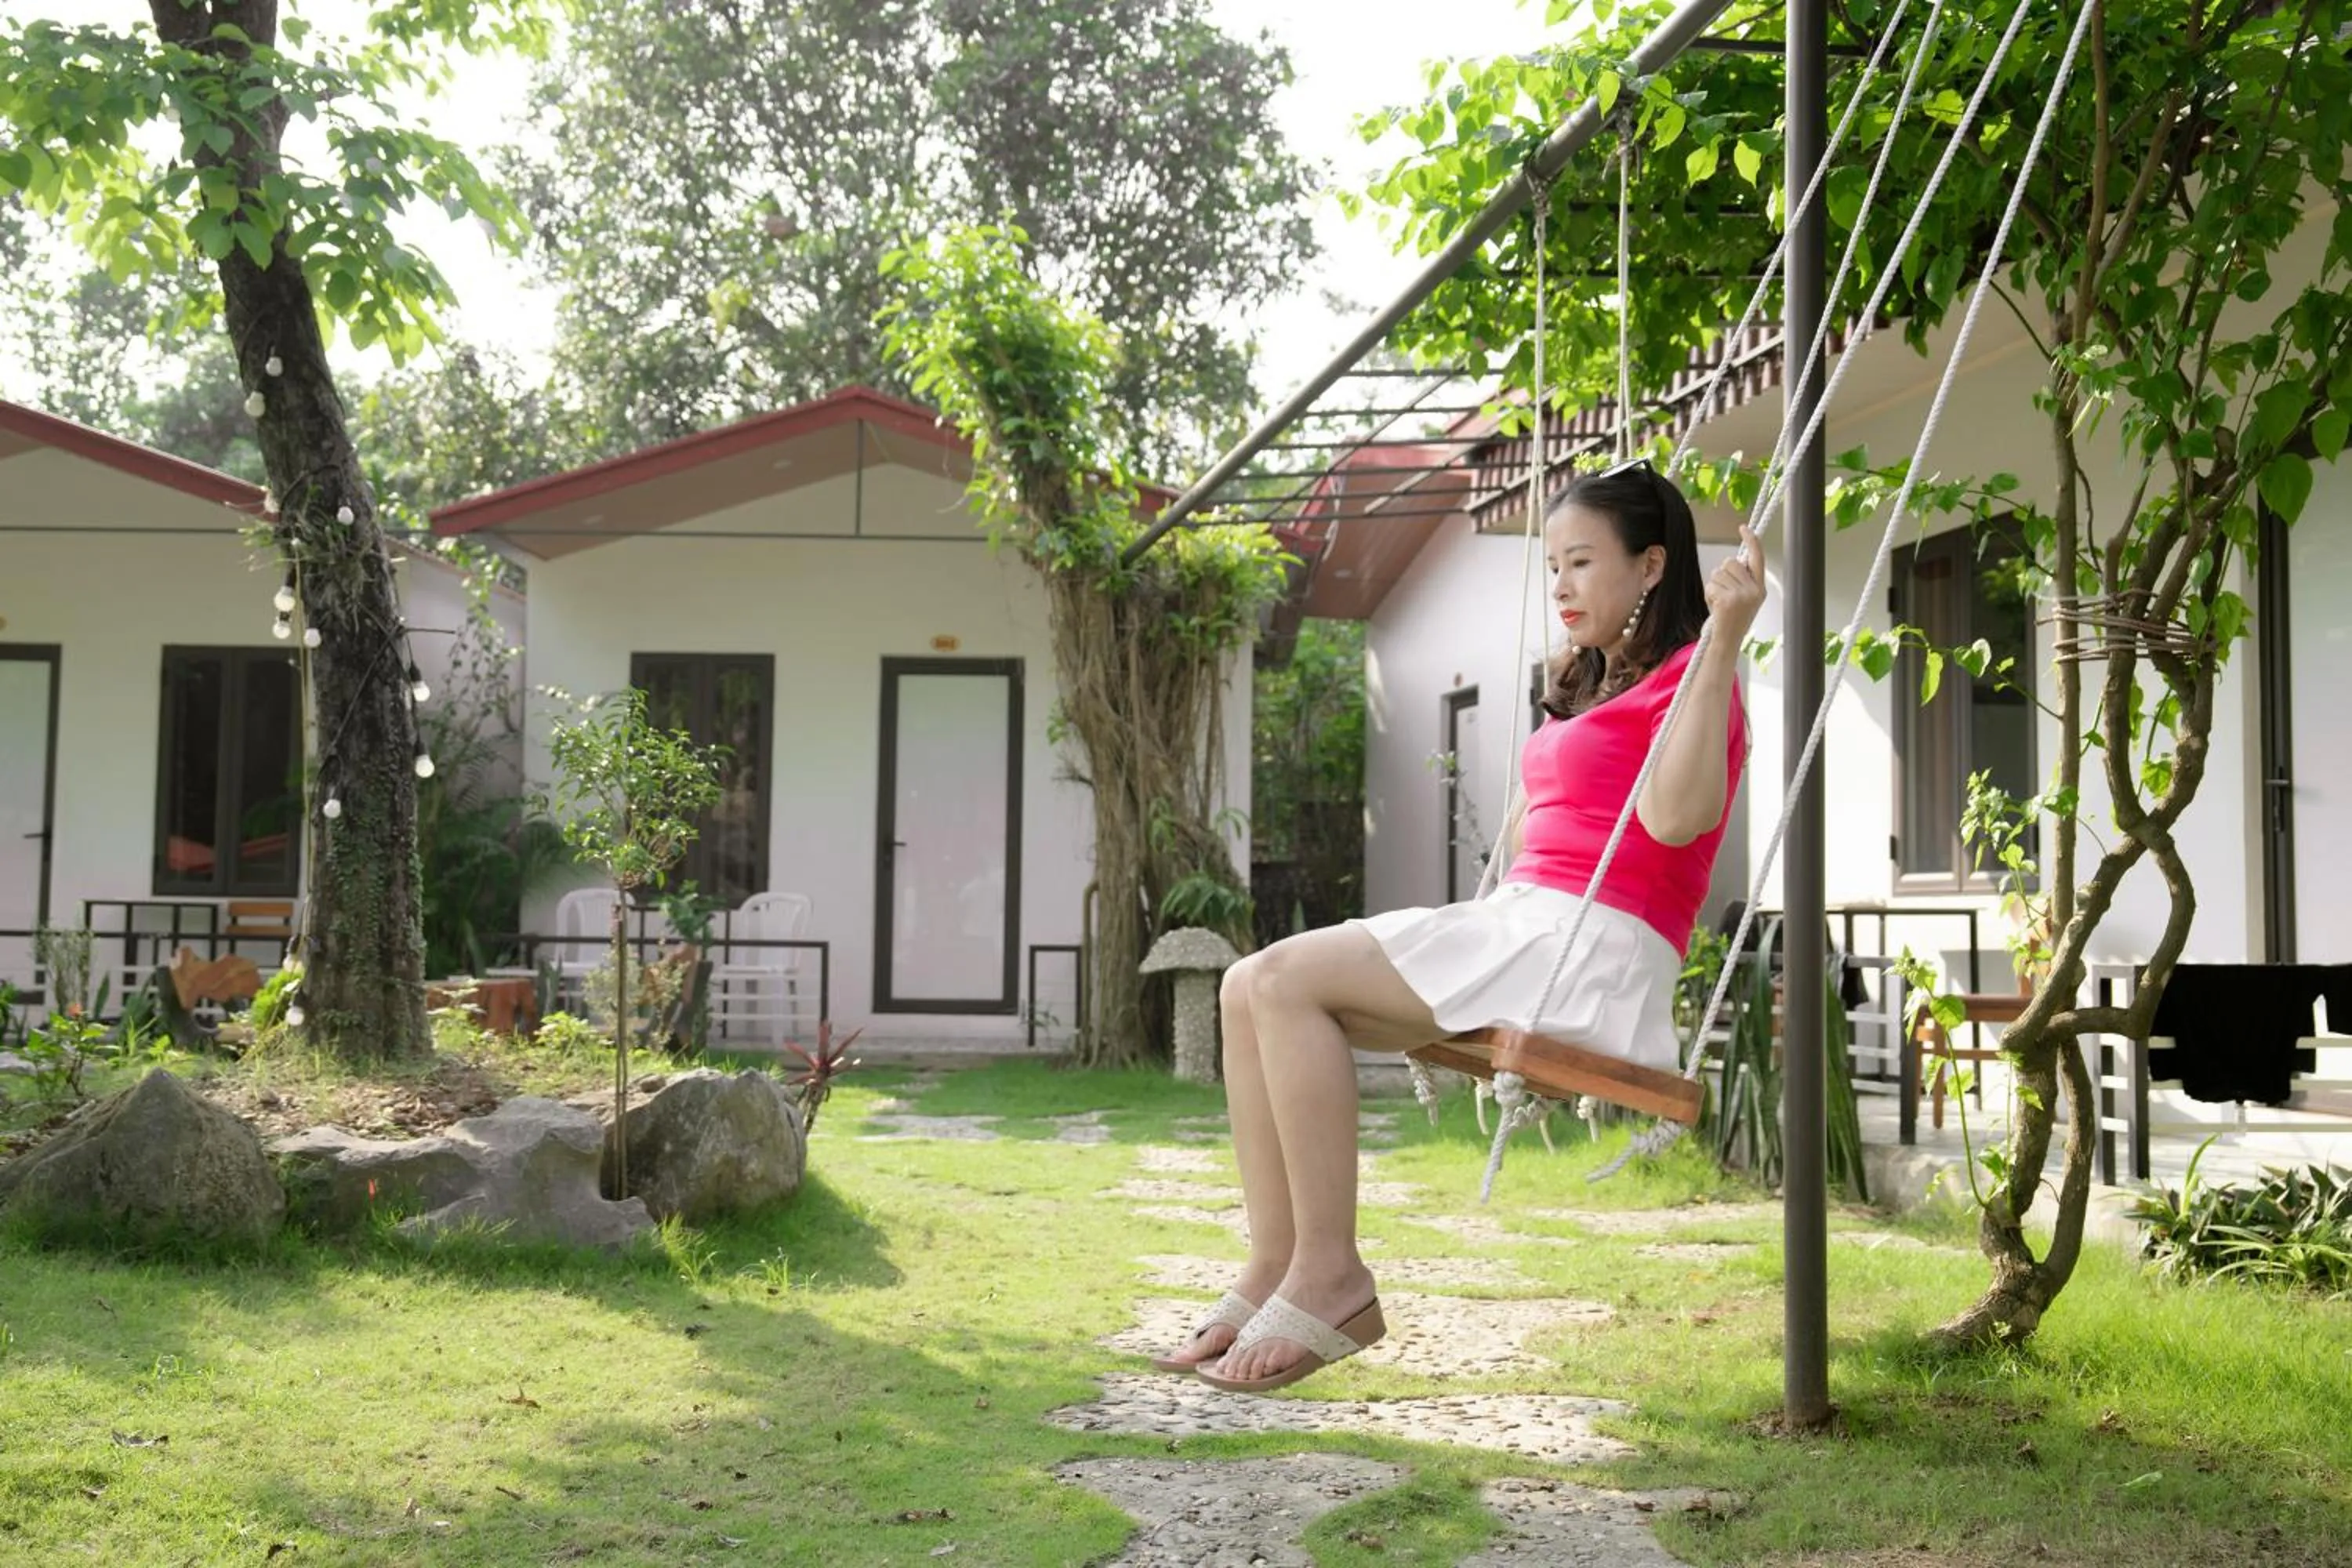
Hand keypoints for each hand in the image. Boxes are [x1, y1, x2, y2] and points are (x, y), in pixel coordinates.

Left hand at [1706, 526, 1765, 640]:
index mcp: (1760, 588)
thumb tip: (1733, 562)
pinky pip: (1711, 584)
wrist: (1726, 642)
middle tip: (1723, 595)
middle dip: (1722, 574)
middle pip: (1731, 562)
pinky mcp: (1728, 599)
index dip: (1751, 541)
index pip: (1757, 558)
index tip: (1743, 528)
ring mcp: (1742, 595)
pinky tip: (1714, 606)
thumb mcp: (1744, 599)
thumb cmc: (1731, 620)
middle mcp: (1754, 590)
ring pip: (1719, 572)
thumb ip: (1742, 580)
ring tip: (1719, 602)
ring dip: (1714, 585)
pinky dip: (1708, 593)